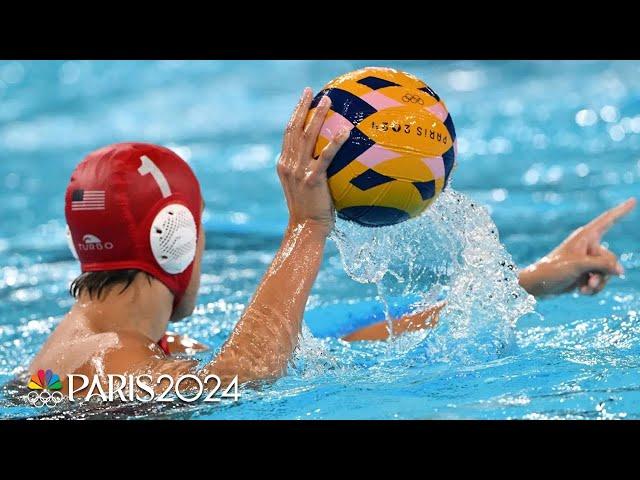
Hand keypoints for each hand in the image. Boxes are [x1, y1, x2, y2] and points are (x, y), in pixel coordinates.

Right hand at [277, 88, 349, 235]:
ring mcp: (299, 171)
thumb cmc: (310, 214)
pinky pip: (325, 156)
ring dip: (317, 116)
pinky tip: (345, 131)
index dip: (294, 116)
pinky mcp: (312, 179)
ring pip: (307, 136)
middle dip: (301, 107)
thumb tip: (330, 164)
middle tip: (309, 91)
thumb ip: (311, 174)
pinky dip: (335, 142)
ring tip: (327, 101)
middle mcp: (288, 165)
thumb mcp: (306, 190)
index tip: (302, 102)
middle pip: (293, 129)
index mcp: (284, 166)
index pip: (288, 135)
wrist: (305, 230)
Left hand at [519, 198, 635, 296]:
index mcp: (585, 236)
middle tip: (589, 279)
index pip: (607, 220)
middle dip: (603, 273)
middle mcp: (588, 246)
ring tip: (583, 287)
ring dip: (598, 283)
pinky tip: (581, 291)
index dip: (621, 211)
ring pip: (608, 272)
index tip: (633, 200)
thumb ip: (603, 265)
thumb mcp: (579, 265)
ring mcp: (588, 260)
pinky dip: (593, 288)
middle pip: (611, 258)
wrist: (538, 285)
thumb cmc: (553, 270)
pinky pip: (601, 281)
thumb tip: (620, 270)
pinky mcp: (585, 273)